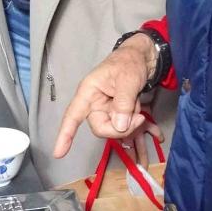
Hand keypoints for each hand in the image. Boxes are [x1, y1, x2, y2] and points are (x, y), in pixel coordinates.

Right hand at [53, 34, 153, 158]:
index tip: (58, 153)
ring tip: (142, 109)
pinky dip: (142, 127)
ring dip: (133, 125)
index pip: (73, 116)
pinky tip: (153, 129)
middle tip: (139, 118)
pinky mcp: (120, 114)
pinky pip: (129, 127)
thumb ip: (123, 103)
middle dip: (121, 128)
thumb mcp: (127, 79)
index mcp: (89, 92)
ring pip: (117, 129)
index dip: (65, 134)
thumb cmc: (129, 62)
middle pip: (101, 127)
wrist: (143, 57)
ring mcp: (108, 110)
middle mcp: (95, 104)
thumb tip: (119, 126)